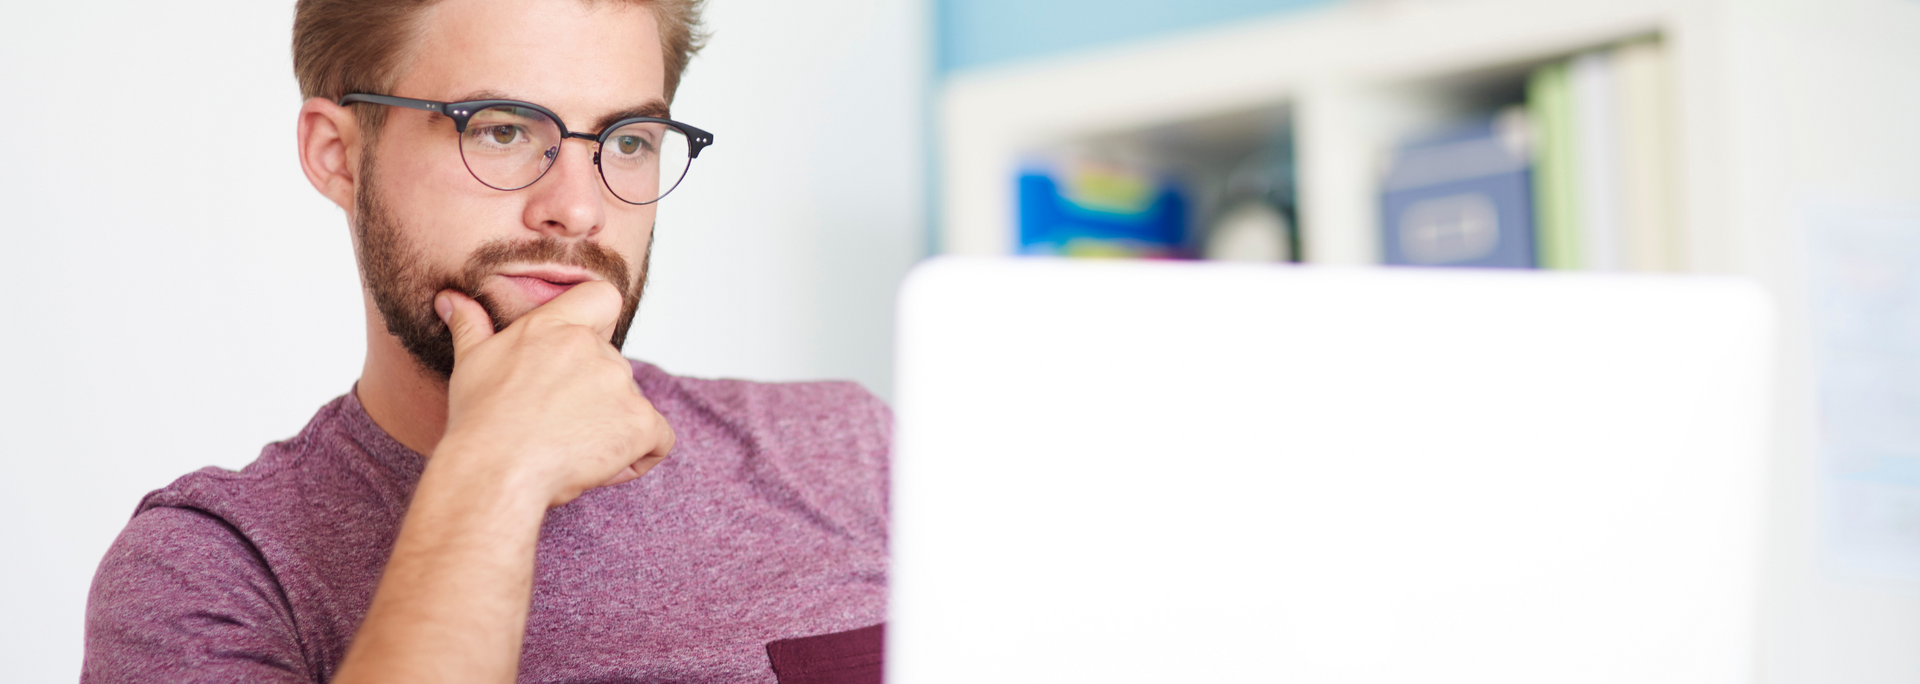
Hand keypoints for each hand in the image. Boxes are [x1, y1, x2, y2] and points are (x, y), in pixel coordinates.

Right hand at [432, 281, 673, 506]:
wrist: (494, 468)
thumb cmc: (479, 421)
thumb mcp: (471, 363)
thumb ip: (471, 325)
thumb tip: (450, 298)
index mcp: (554, 326)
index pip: (603, 298)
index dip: (603, 325)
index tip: (581, 360)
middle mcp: (592, 347)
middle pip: (613, 369)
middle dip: (594, 400)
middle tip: (554, 429)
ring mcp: (620, 383)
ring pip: (632, 407)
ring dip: (610, 431)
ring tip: (568, 452)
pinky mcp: (639, 421)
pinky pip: (658, 439)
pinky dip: (639, 455)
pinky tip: (602, 467)